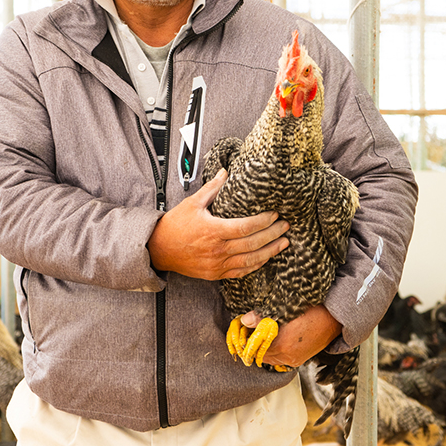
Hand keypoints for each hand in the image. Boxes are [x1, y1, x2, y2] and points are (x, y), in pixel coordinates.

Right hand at [147, 169, 289, 279]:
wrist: (159, 249)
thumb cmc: (175, 225)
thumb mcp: (193, 203)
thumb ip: (212, 188)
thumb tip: (225, 171)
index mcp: (213, 230)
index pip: (246, 226)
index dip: (264, 221)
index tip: (275, 214)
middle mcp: (217, 250)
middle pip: (253, 243)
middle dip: (273, 235)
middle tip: (286, 226)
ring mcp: (217, 264)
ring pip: (250, 261)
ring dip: (270, 252)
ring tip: (284, 243)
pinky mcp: (216, 274)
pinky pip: (241, 272)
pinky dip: (256, 265)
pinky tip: (266, 258)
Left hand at [243, 305, 342, 368]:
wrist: (335, 317)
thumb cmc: (313, 309)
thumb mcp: (286, 309)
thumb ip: (263, 317)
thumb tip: (245, 320)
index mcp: (282, 344)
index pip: (254, 347)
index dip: (247, 337)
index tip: (243, 329)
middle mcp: (288, 356)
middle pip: (260, 355)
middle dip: (254, 344)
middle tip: (250, 331)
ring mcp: (294, 360)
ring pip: (270, 358)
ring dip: (263, 348)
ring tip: (262, 334)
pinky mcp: (300, 360)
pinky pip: (280, 359)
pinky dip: (274, 352)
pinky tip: (275, 339)